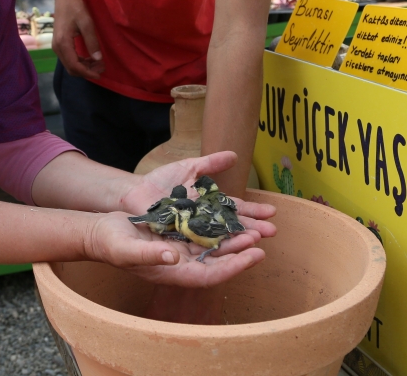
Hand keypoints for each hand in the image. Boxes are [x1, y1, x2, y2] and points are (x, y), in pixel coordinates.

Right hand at [53, 0, 103, 78]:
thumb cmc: (76, 8)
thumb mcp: (87, 23)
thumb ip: (92, 42)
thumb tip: (98, 59)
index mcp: (63, 43)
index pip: (74, 66)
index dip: (88, 72)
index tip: (100, 73)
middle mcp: (57, 47)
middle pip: (71, 68)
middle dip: (87, 71)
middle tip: (102, 67)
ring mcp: (57, 46)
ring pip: (70, 65)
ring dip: (84, 67)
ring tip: (98, 63)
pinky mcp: (59, 44)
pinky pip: (69, 58)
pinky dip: (80, 62)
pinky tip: (90, 58)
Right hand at [86, 211, 265, 287]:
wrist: (101, 232)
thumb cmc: (111, 245)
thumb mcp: (127, 250)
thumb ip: (149, 255)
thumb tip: (173, 258)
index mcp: (172, 273)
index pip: (210, 276)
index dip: (233, 267)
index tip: (253, 256)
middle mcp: (181, 263)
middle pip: (217, 261)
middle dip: (240, 252)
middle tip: (260, 239)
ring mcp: (180, 249)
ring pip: (214, 246)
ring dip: (233, 238)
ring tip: (254, 228)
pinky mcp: (178, 234)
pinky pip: (203, 231)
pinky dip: (218, 225)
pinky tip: (231, 215)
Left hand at [120, 150, 277, 239]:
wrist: (135, 193)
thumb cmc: (160, 182)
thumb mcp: (188, 168)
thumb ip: (210, 163)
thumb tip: (234, 155)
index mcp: (209, 205)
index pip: (235, 209)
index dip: (253, 211)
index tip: (271, 212)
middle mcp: (205, 222)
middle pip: (232, 226)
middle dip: (252, 228)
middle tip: (272, 231)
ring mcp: (193, 232)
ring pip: (220, 237)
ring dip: (238, 239)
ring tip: (256, 240)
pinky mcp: (179, 240)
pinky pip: (199, 244)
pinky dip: (214, 246)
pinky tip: (228, 251)